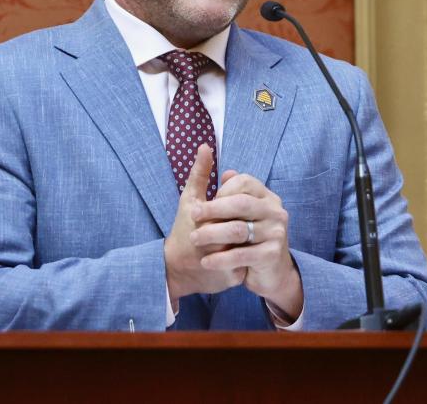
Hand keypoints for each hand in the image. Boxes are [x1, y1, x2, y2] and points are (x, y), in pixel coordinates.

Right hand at [163, 145, 245, 302]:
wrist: (175, 269)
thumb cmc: (183, 229)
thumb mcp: (189, 199)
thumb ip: (200, 174)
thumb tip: (206, 147)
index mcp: (208, 222)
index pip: (238, 208)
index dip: (233, 209)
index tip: (223, 213)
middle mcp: (218, 244)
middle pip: (246, 226)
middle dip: (243, 226)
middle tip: (233, 227)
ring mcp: (227, 264)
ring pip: (251, 245)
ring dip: (248, 242)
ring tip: (238, 240)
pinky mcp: (232, 280)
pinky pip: (250, 264)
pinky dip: (246, 259)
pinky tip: (238, 256)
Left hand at [190, 171, 302, 319]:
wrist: (269, 275)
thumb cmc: (249, 239)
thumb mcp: (238, 213)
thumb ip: (230, 189)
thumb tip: (220, 166)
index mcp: (266, 196)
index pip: (244, 182)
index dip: (221, 191)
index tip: (203, 203)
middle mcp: (275, 211)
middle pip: (240, 203)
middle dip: (213, 209)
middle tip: (193, 216)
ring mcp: (276, 233)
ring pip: (238, 229)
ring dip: (212, 233)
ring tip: (195, 239)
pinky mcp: (271, 255)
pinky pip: (241, 254)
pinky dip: (221, 259)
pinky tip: (206, 262)